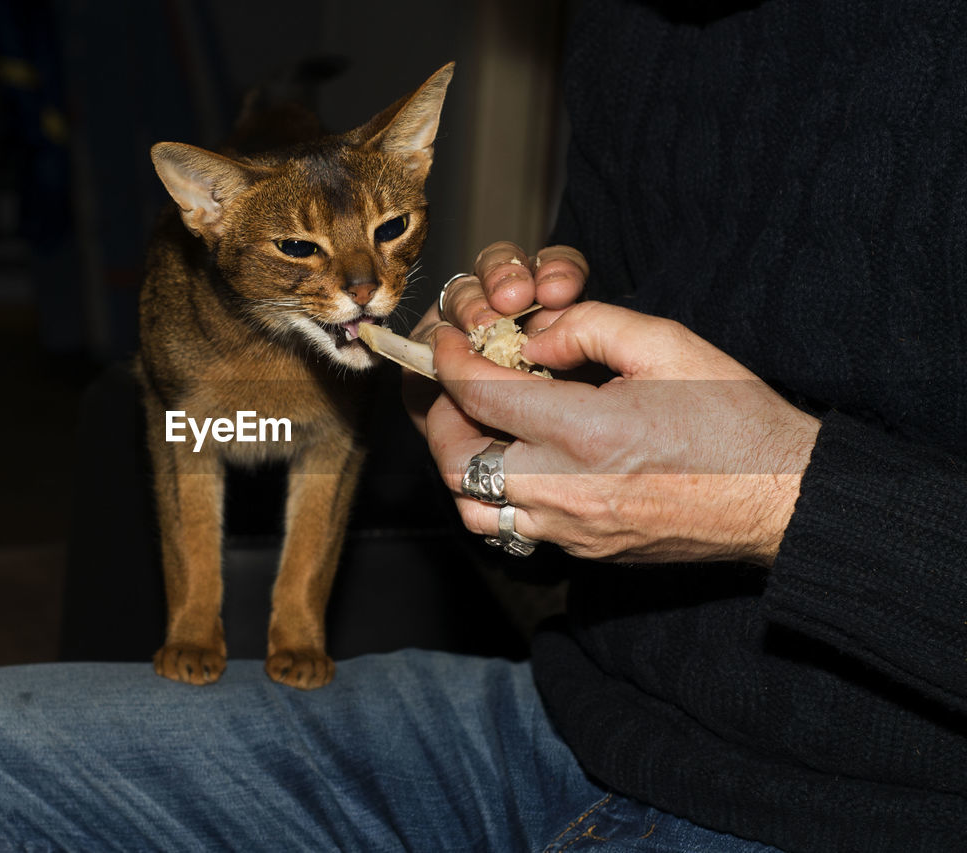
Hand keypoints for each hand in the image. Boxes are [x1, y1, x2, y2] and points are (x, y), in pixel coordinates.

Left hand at [409, 246, 820, 566]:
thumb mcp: (667, 345)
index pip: (482, 397)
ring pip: (473, 509)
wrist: (780, 497)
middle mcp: (568, 490)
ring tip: (478, 427)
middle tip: (450, 387)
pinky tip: (517, 462)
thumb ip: (589, 326)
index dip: (449, 363)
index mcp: (587, 433)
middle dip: (440, 419)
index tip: (445, 344)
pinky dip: (494, 495)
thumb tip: (533, 338)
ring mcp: (574, 529)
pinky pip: (512, 529)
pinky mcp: (585, 551)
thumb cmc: (732, 418)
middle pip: (458, 463)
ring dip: (461, 464)